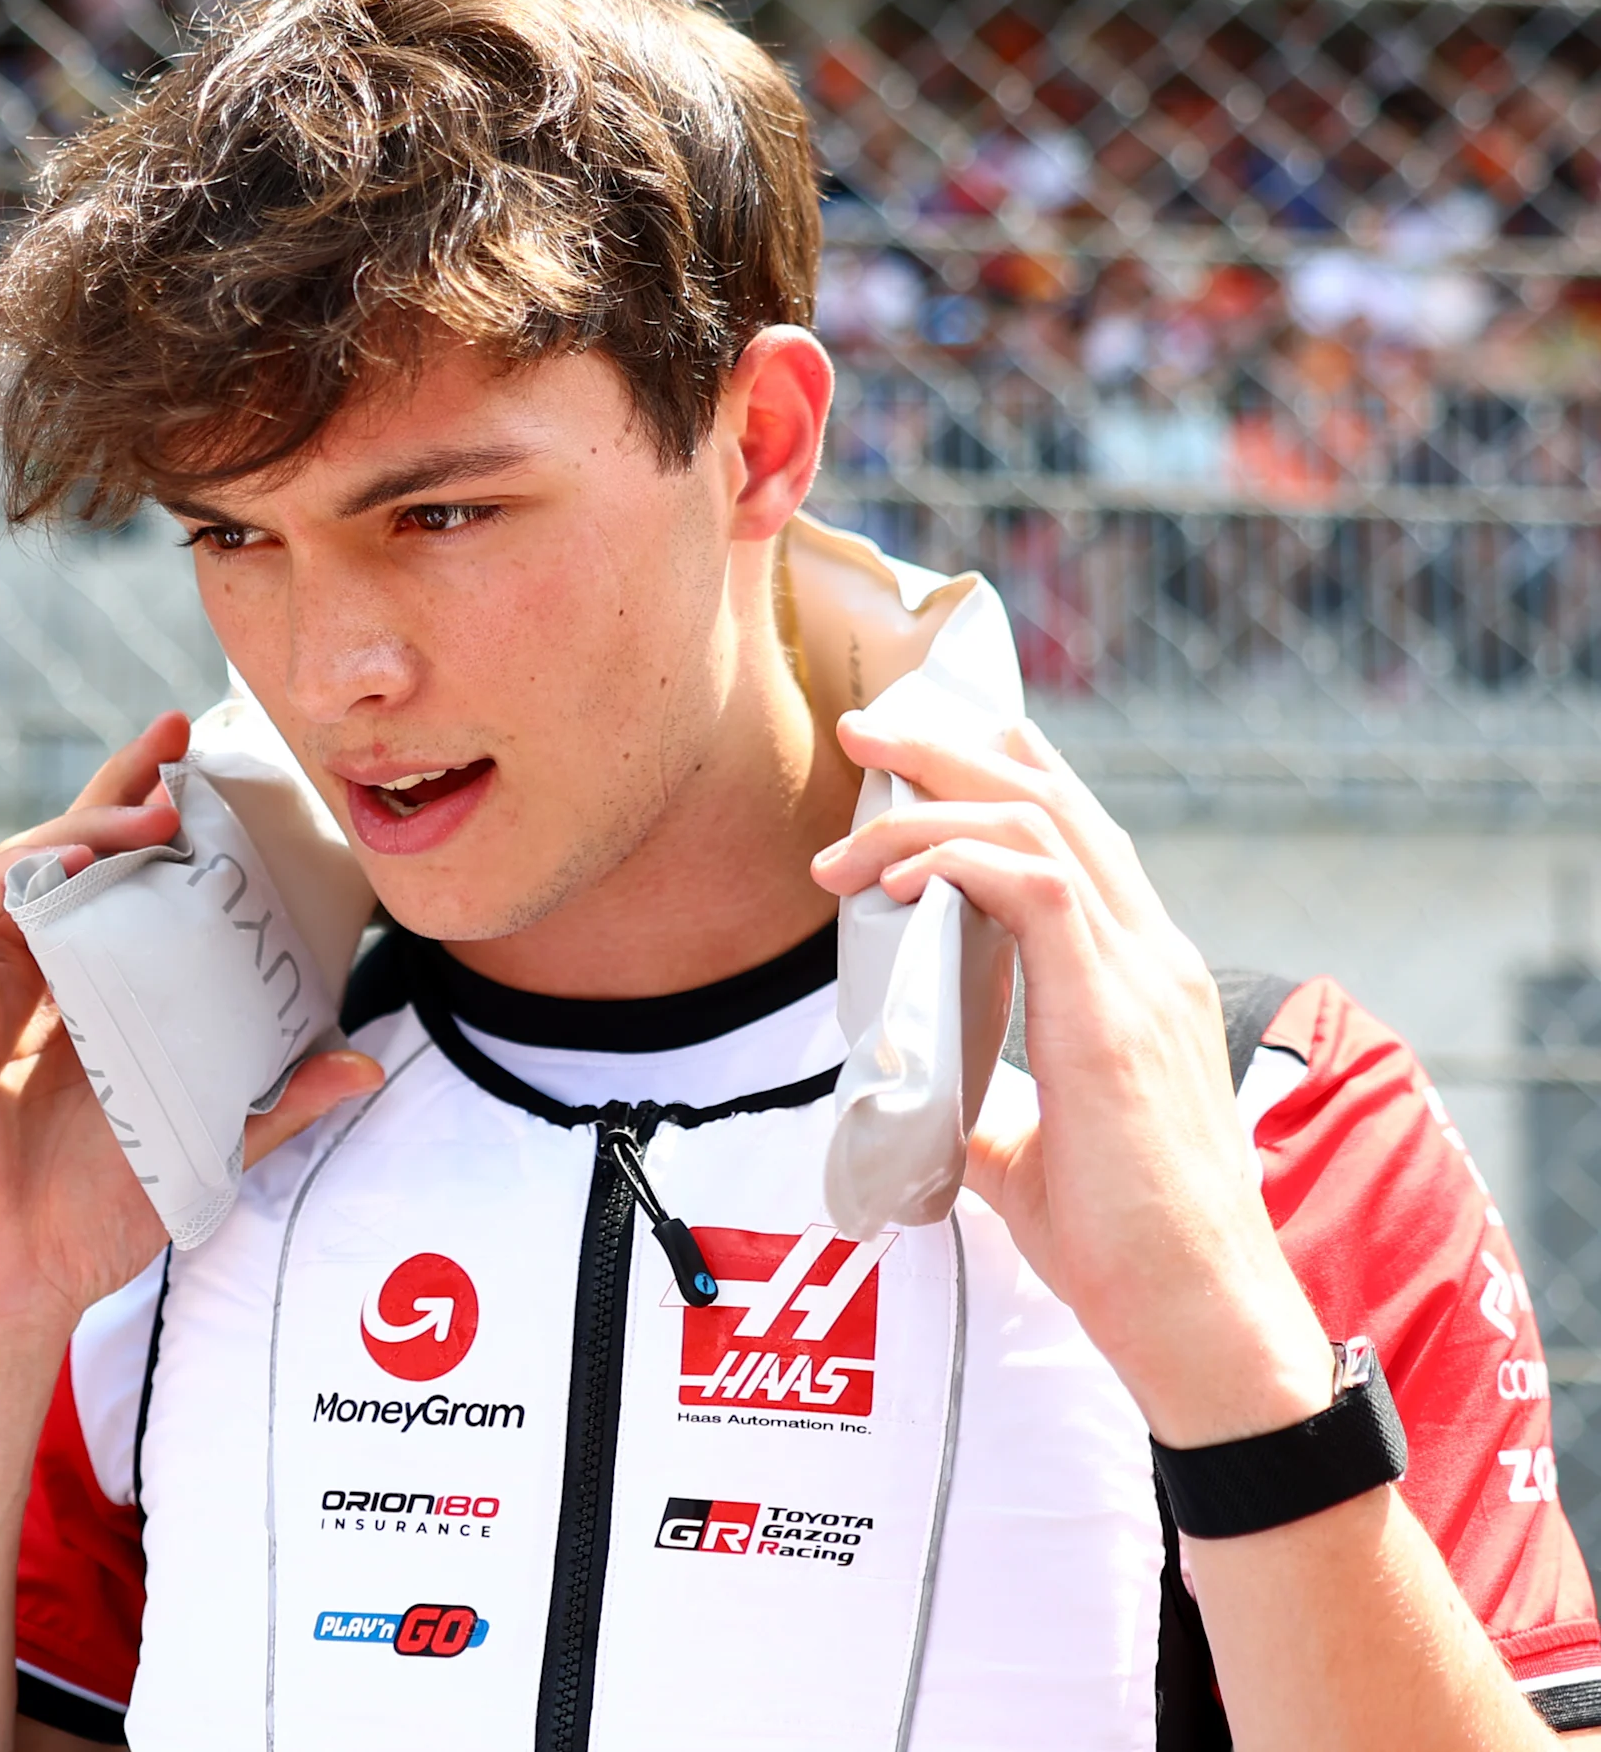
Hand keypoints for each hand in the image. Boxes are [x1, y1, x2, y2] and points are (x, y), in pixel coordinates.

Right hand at [0, 712, 383, 1340]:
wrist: (11, 1294)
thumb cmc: (89, 1226)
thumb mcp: (206, 1147)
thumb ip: (274, 1103)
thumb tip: (366, 1063)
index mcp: (85, 1001)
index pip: (115, 885)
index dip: (151, 818)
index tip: (203, 766)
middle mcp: (31, 981)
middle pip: (67, 853)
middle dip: (118, 783)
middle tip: (175, 735)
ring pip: (21, 865)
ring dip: (84, 823)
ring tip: (154, 811)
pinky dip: (19, 872)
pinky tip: (74, 860)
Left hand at [810, 710, 1333, 1445]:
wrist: (1196, 1318)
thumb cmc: (1126, 1252)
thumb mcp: (1032, 1158)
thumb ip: (987, 1109)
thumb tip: (924, 1098)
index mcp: (1139, 979)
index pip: (1075, 834)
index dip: (995, 777)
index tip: (906, 761)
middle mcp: (1151, 959)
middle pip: (1056, 799)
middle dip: (953, 746)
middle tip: (866, 728)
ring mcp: (1142, 981)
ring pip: (1041, 825)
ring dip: (932, 802)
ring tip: (849, 815)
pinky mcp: (1115, 1018)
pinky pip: (1040, 888)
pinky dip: (960, 861)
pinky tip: (896, 878)